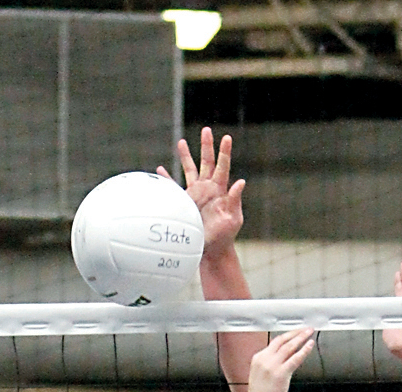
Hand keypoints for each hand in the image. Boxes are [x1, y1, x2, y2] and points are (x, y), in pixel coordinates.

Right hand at [161, 127, 244, 257]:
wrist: (211, 250)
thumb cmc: (225, 236)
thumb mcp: (234, 218)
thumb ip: (235, 200)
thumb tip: (241, 182)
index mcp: (220, 190)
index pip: (222, 166)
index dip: (224, 152)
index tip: (226, 137)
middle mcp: (208, 189)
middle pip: (207, 162)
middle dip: (206, 146)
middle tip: (206, 130)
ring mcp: (196, 195)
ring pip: (190, 170)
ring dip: (186, 156)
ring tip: (182, 142)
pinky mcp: (185, 203)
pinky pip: (174, 188)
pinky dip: (167, 179)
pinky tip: (160, 169)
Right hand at [245, 327, 315, 391]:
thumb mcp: (260, 374)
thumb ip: (269, 363)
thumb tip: (284, 355)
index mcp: (258, 358)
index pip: (274, 342)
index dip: (287, 336)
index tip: (295, 333)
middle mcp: (264, 359)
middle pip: (282, 340)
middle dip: (295, 333)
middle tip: (305, 329)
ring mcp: (273, 366)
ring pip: (289, 346)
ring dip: (301, 338)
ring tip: (309, 333)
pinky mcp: (282, 373)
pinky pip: (295, 358)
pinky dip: (304, 350)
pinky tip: (309, 345)